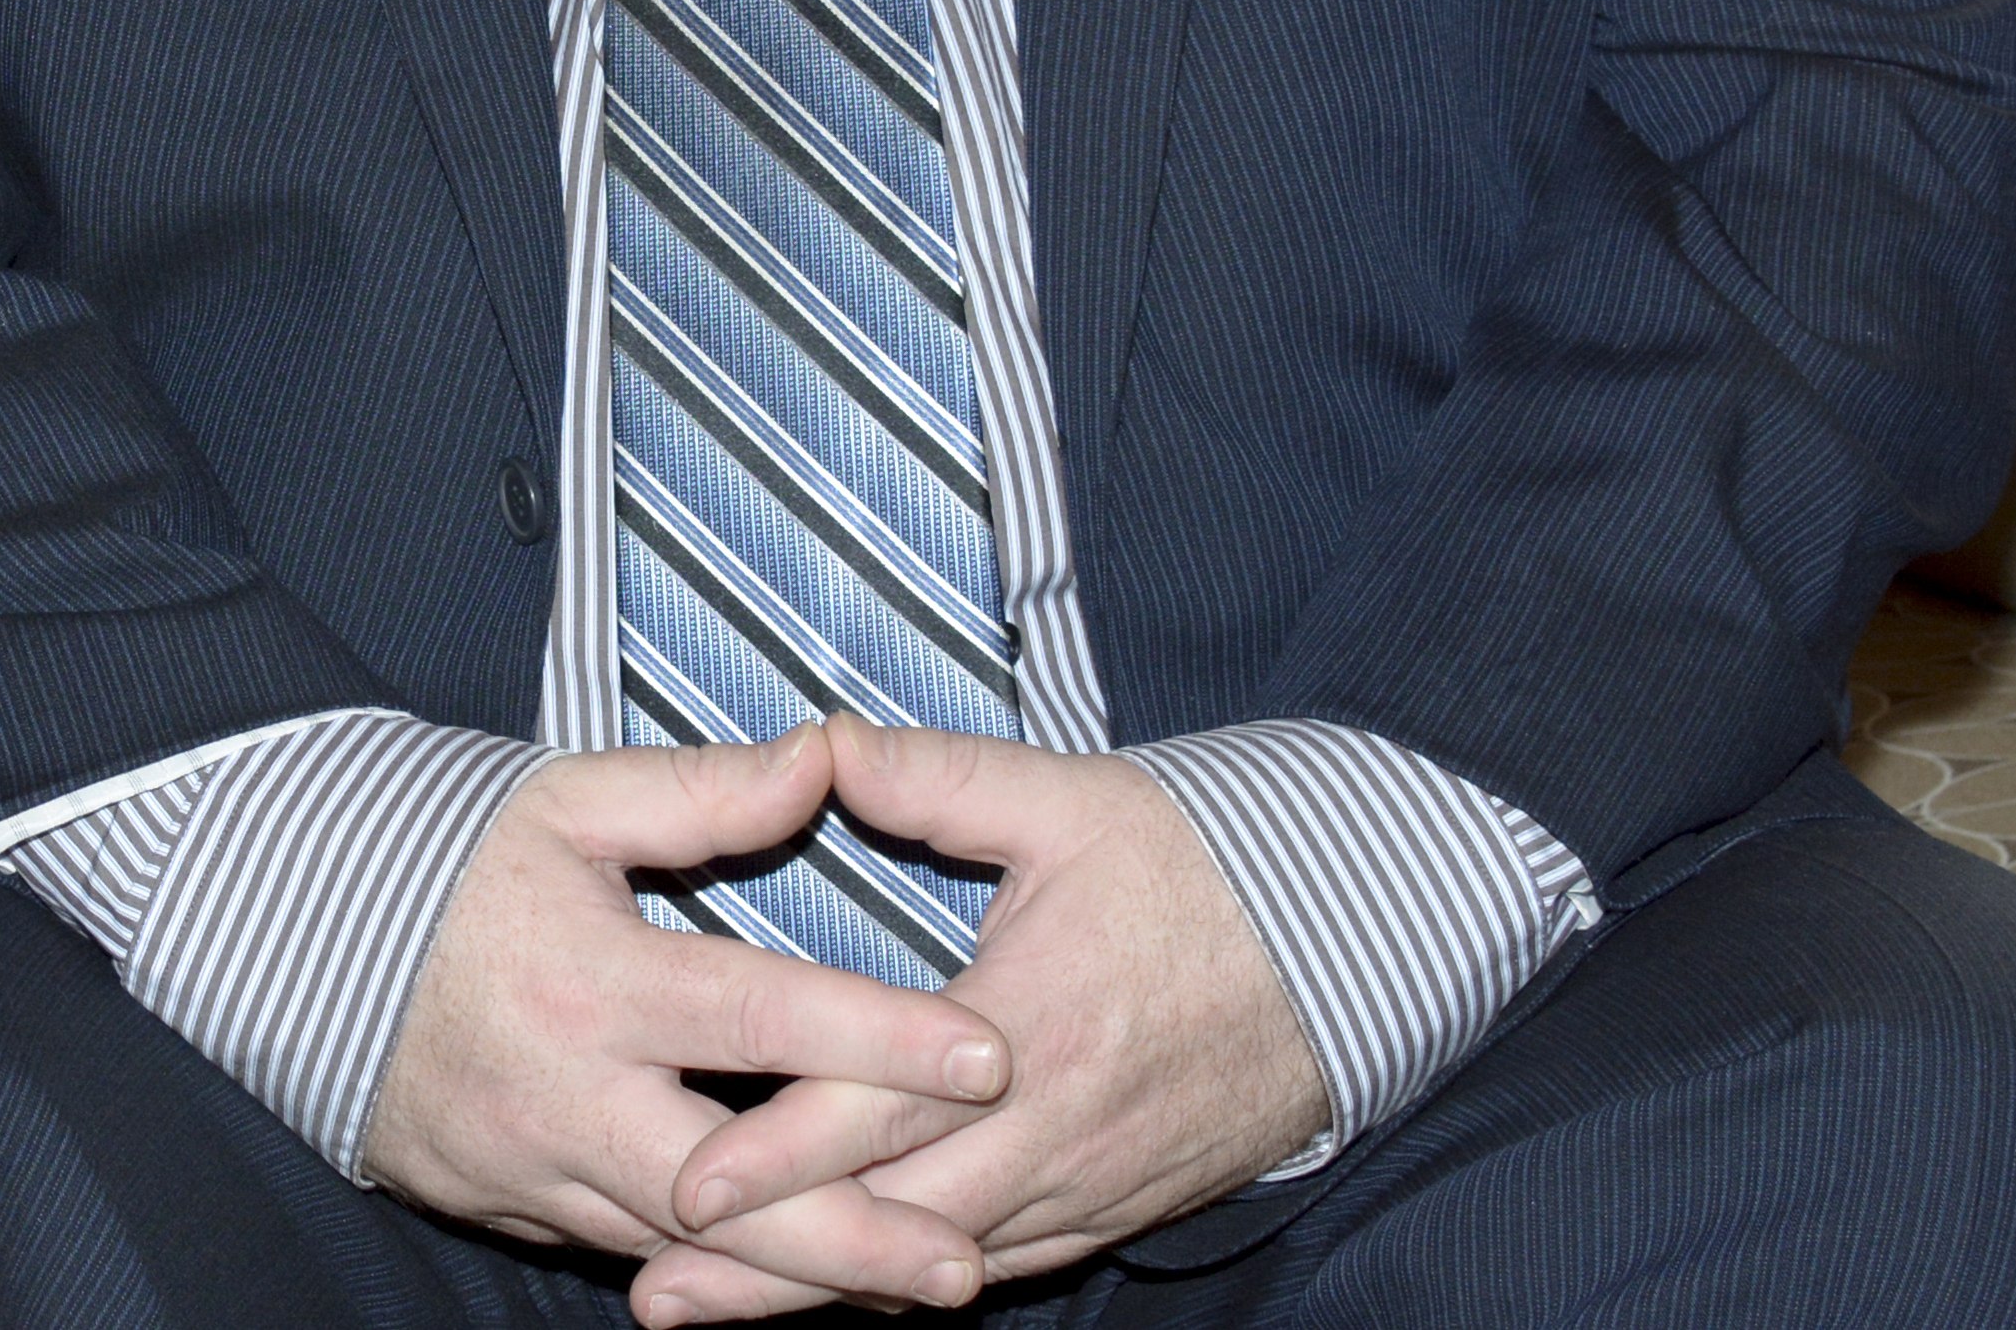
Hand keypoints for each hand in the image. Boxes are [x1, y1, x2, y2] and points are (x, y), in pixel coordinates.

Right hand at [362, 729, 1010, 1311]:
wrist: (288, 938)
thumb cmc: (444, 854)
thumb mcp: (567, 801)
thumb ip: (702, 791)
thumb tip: (827, 759)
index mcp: (591, 979)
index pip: (759, 1015)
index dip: (878, 1039)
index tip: (988, 1057)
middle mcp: (566, 1092)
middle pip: (731, 1189)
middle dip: (856, 1234)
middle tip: (969, 1259)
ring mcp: (534, 1165)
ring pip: (687, 1249)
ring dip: (805, 1274)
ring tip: (920, 1285)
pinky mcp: (511, 1205)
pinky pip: (631, 1256)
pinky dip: (720, 1273)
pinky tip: (805, 1282)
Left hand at [641, 730, 1326, 1312]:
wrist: (1354, 950)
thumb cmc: (1201, 865)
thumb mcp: (1071, 801)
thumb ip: (939, 778)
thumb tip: (823, 743)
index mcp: (1030, 1026)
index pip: (880, 1109)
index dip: (778, 1155)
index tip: (684, 1188)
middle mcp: (1055, 1129)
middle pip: (891, 1218)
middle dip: (771, 1260)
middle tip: (661, 1288)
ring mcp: (1088, 1181)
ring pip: (939, 1259)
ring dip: (829, 1288)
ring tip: (713, 1307)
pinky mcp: (1113, 1203)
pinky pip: (1003, 1264)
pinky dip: (918, 1285)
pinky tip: (846, 1296)